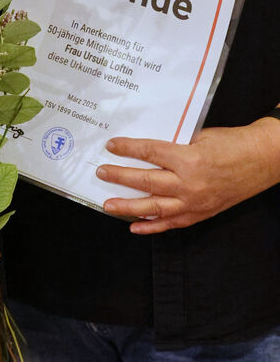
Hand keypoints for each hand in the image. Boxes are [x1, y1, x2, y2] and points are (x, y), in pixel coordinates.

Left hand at [97, 118, 279, 233]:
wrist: (261, 160)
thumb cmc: (231, 143)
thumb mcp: (199, 136)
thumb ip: (174, 144)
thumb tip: (146, 149)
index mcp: (188, 158)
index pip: (149, 152)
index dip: (127, 148)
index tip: (110, 146)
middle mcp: (189, 183)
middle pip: (146, 180)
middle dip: (119, 176)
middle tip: (100, 172)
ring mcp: (195, 202)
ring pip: (155, 207)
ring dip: (128, 206)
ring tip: (108, 204)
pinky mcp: (201, 213)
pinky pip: (172, 223)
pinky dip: (152, 226)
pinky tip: (134, 226)